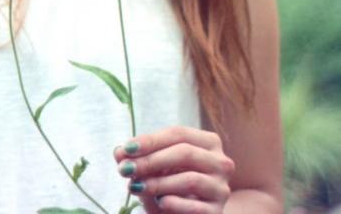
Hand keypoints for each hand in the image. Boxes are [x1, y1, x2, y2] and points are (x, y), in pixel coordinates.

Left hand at [114, 126, 234, 212]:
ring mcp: (221, 188)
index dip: (150, 140)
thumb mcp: (153, 170)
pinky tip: (160, 202)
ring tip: (135, 187)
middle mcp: (220, 162)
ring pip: (190, 179)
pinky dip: (174, 203)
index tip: (125, 149)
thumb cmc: (170, 187)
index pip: (178, 133)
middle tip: (125, 169)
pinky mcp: (217, 211)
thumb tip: (118, 152)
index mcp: (207, 143)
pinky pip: (195, 206)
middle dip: (151, 160)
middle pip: (185, 153)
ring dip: (158, 183)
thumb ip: (137, 158)